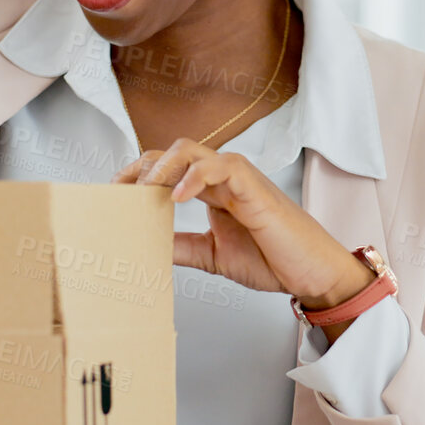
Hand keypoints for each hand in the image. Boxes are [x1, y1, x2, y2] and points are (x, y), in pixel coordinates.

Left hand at [112, 139, 369, 308]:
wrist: (310, 274)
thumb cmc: (273, 260)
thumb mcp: (212, 256)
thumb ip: (182, 246)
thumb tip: (146, 244)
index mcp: (213, 192)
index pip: (168, 170)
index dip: (139, 175)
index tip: (115, 194)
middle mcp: (223, 179)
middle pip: (173, 152)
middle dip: (141, 165)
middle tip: (119, 188)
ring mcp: (238, 179)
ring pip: (192, 150)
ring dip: (162, 166)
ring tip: (144, 189)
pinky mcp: (254, 186)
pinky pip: (221, 166)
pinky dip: (194, 177)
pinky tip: (176, 197)